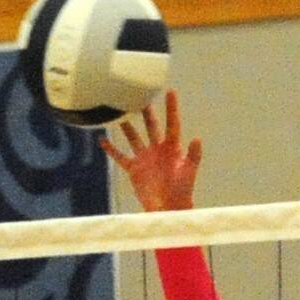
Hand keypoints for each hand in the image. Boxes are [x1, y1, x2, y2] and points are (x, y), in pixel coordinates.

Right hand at [100, 91, 201, 211]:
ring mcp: (145, 158)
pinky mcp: (134, 169)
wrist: (169, 209)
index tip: (170, 91)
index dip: (172, 108)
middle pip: (151, 126)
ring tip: (119, 113)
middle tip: (140, 95)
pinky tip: (102, 140)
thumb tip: (197, 138)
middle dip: (146, 112)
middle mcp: (158, 150)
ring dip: (127, 127)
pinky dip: (111, 149)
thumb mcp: (189, 172)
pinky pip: (120, 156)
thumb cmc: (183, 191)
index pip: (172, 124)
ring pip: (134, 137)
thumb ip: (193, 155)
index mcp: (172, 148)